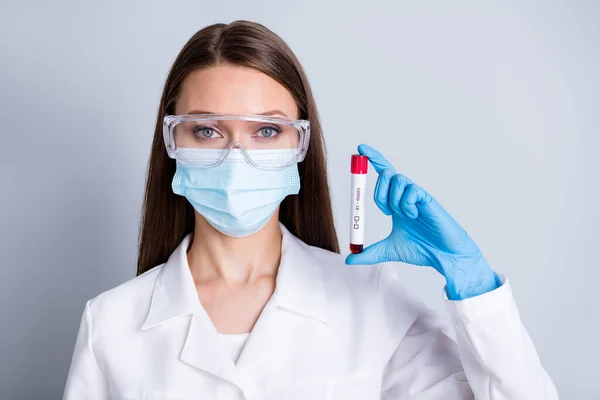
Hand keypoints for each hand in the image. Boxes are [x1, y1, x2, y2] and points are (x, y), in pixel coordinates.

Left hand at [345, 144, 499, 299]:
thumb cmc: (422, 250)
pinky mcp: (428, 198)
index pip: (382, 175)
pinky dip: (407, 204)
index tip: (360, 149)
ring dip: (394, 200)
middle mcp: (405, 195)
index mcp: (395, 203)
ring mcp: (417, 195)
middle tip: (387, 211)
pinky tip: (415, 216)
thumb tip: (348, 260)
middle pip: (386, 173)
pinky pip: (411, 191)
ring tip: (406, 217)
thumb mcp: (388, 251)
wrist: (443, 257)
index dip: (372, 160)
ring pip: (397, 180)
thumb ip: (369, 254)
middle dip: (379, 191)